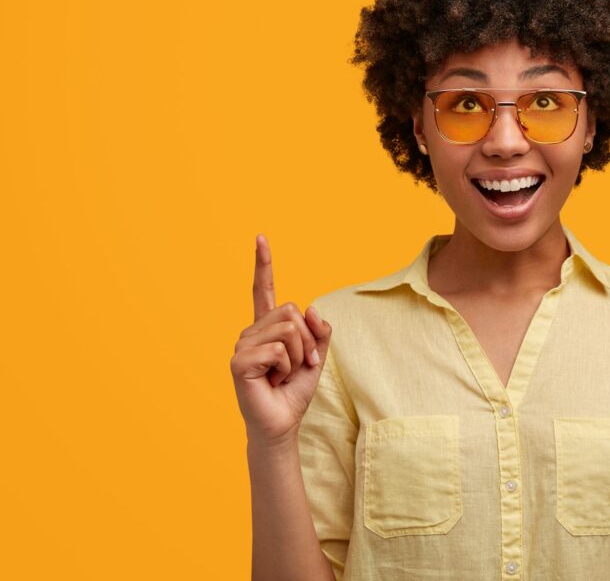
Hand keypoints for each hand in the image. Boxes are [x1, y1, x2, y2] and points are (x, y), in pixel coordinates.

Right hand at [230, 234, 332, 447]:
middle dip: (307, 340)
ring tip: (284, 374)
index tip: (260, 237)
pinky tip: (274, 380)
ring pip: (288, 329)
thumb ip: (318, 331)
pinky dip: (287, 366)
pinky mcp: (239, 361)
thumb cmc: (294, 392)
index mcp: (267, 328)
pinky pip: (279, 349)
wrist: (282, 424)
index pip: (264, 289)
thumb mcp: (316, 356)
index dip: (263, 263)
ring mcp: (242, 345)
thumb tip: (310, 310)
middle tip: (299, 365)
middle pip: (291, 311)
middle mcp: (251, 332)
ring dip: (298, 355)